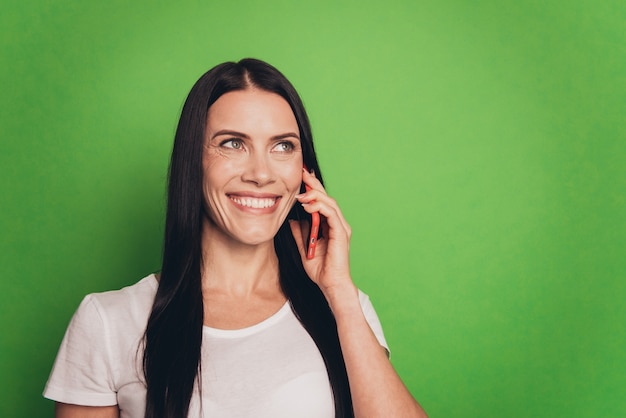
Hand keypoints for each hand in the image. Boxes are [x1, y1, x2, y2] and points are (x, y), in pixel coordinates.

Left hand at [289, 168, 356, 300]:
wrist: (330, 284)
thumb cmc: (320, 269)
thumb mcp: (304, 247)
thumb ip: (299, 233)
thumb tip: (291, 221)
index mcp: (330, 226)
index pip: (321, 202)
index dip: (312, 189)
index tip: (301, 177)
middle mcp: (338, 224)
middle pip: (327, 198)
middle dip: (314, 184)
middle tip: (302, 173)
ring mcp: (341, 228)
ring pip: (330, 203)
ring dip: (315, 195)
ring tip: (301, 192)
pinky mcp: (341, 233)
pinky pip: (331, 214)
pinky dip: (320, 207)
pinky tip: (308, 205)